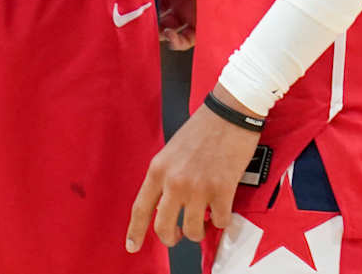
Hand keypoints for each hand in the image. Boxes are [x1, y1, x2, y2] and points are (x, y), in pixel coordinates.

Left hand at [126, 89, 261, 252]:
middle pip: (163, 227)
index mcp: (158, 169)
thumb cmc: (201, 129)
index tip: (132, 247)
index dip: (135, 231)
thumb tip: (167, 204)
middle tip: (177, 235)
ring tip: (204, 219)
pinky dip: (222, 221)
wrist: (229, 114)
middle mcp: (174, 181)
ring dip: (198, 230)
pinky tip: (222, 210)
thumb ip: (166, 177)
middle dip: (170, 238)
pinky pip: (220, 221)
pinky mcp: (222, 190)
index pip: (141, 207)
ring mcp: (198, 187)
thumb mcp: (171, 151)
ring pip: (192, 230)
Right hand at [147, 0, 197, 49]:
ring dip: (156, 30)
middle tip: (135, 16)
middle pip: (153, 8)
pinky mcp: (202, 25)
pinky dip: (175, 41)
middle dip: (143, 14)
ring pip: (165, 26)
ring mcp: (189, 11)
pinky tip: (170, 34)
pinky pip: (185, 39)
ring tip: (154, 27)